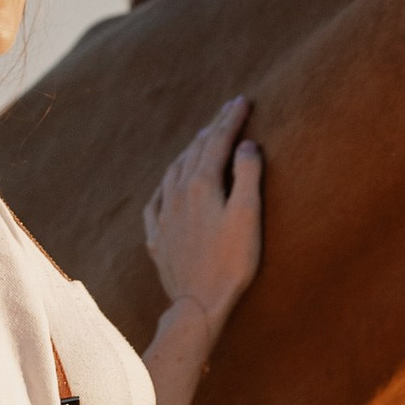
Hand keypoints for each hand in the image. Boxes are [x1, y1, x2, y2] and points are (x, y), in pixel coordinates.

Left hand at [143, 96, 264, 342]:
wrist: (199, 303)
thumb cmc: (231, 262)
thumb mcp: (248, 215)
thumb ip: (248, 176)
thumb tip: (246, 145)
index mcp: (201, 184)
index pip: (217, 141)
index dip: (230, 119)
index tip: (243, 101)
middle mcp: (177, 194)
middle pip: (195, 151)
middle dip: (212, 128)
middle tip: (228, 111)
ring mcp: (164, 216)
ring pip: (173, 171)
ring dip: (189, 151)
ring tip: (202, 141)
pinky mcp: (158, 238)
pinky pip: (156, 201)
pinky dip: (166, 184)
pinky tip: (167, 185)